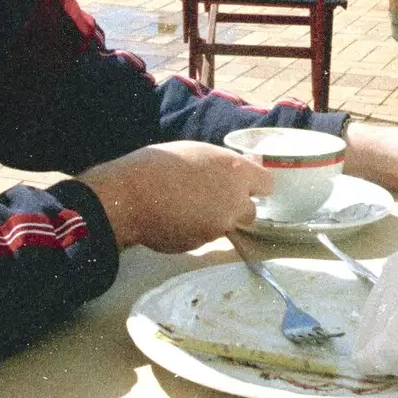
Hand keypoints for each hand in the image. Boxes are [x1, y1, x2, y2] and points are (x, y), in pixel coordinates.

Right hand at [78, 141, 272, 252]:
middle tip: (211, 199)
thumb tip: (241, 168)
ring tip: (188, 208)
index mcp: (236, 171)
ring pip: (227, 225)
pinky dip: (197, 230)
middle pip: (251, 212)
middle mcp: (234, 201)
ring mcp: (220, 225)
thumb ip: (223, 166)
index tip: (245, 186)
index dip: (255, 186)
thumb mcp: (197, 153)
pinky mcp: (203, 244)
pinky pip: (206, 237)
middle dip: (236, 208)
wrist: (131, 195)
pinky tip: (177, 219)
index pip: (266, 184)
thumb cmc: (160, 164)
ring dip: (216, 220)